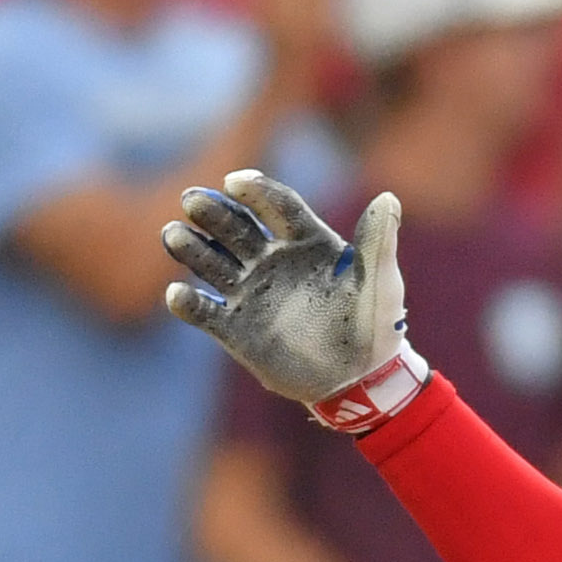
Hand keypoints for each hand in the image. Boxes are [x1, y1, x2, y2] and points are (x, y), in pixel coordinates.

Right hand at [162, 171, 420, 419]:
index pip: (277, 206)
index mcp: (306, 242)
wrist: (359, 380)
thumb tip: (388, 199)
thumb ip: (377, 242)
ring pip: (214, 263)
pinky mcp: (236, 328)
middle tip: (191, 200)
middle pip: (237, 228)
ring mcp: (251, 293)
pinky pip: (206, 312)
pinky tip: (175, 294)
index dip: (257, 191)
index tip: (235, 182)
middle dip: (213, 213)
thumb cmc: (375, 326)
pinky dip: (189, 303)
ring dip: (192, 249)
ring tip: (172, 234)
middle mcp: (273, 260)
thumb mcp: (380, 282)